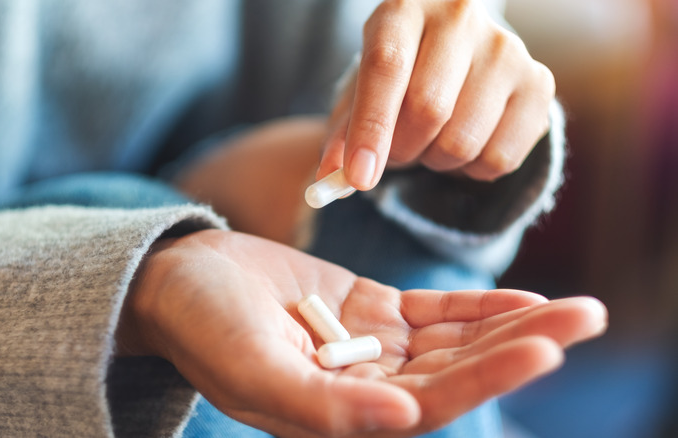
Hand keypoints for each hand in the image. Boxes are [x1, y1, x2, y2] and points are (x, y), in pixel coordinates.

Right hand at [117, 230, 605, 436]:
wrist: (182, 280)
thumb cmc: (204, 328)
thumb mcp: (253, 369)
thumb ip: (323, 405)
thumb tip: (403, 420)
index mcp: (341, 414)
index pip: (430, 403)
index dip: (486, 377)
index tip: (543, 348)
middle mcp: (365, 387)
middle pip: (458, 372)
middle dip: (522, 348)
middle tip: (588, 318)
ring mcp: (371, 348)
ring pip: (455, 341)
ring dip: (513, 325)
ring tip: (577, 308)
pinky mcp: (369, 309)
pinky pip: (433, 313)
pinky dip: (477, 307)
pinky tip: (524, 301)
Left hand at [318, 0, 555, 188]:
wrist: (451, 61)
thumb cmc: (394, 79)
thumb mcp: (357, 98)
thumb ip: (340, 137)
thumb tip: (332, 180)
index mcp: (404, 8)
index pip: (386, 67)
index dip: (370, 128)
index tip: (359, 177)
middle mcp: (460, 16)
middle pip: (428, 109)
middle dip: (400, 150)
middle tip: (393, 152)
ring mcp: (507, 48)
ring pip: (464, 141)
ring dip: (435, 162)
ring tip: (429, 141)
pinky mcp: (539, 83)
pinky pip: (500, 158)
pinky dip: (471, 170)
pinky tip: (464, 143)